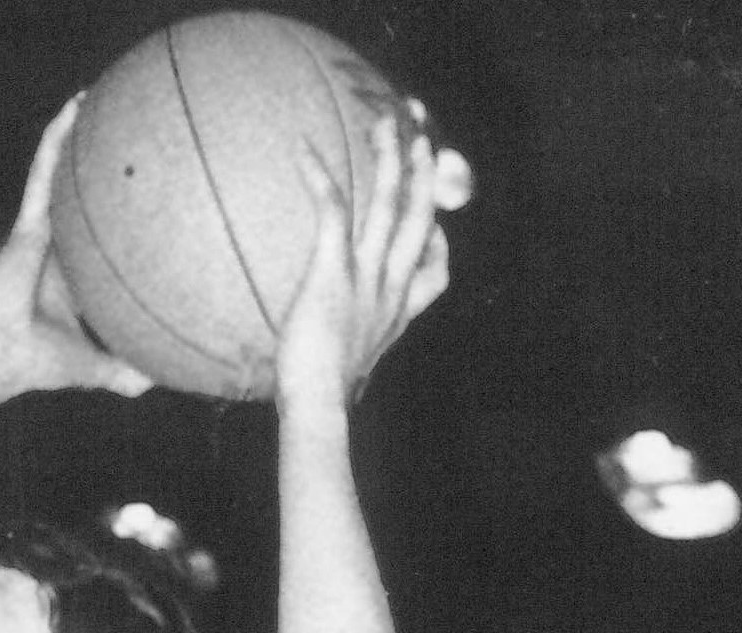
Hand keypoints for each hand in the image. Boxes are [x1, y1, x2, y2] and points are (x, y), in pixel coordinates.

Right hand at [0, 98, 155, 403]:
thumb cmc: (37, 365)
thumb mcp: (98, 368)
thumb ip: (130, 371)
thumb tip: (172, 376)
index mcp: (70, 277)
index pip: (99, 242)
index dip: (118, 222)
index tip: (147, 201)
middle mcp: (55, 249)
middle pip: (81, 199)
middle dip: (98, 169)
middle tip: (128, 140)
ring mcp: (39, 232)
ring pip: (62, 174)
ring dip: (76, 137)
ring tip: (97, 99)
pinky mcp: (27, 223)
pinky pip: (44, 171)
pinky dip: (57, 139)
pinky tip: (75, 106)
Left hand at [273, 105, 448, 414]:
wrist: (318, 405)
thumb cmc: (324, 394)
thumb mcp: (354, 369)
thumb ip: (356, 352)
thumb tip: (345, 370)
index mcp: (399, 311)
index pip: (436, 269)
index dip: (438, 240)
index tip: (433, 223)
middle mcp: (392, 287)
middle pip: (420, 215)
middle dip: (425, 167)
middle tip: (423, 127)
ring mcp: (368, 275)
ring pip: (390, 202)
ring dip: (391, 155)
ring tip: (387, 118)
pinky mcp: (335, 270)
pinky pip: (333, 210)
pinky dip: (320, 176)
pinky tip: (303, 149)